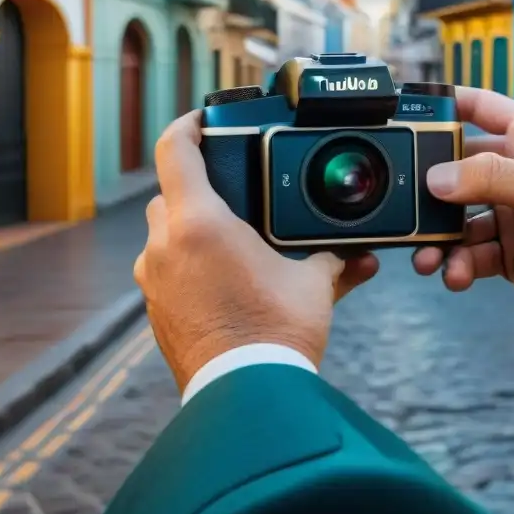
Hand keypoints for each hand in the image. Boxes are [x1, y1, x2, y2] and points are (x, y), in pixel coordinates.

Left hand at [134, 111, 378, 391]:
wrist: (247, 394)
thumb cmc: (277, 333)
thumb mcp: (313, 284)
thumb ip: (331, 258)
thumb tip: (357, 254)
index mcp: (200, 224)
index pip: (177, 150)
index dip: (187, 124)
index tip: (202, 119)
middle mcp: (165, 246)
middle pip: (168, 194)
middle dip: (197, 188)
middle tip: (233, 192)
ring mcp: (155, 281)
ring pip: (164, 236)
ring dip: (192, 232)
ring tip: (235, 242)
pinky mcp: (156, 312)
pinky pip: (167, 272)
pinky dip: (190, 267)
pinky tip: (226, 280)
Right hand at [413, 88, 513, 338]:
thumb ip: (494, 179)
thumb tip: (438, 176)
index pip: (479, 108)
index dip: (443, 106)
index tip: (405, 114)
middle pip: (457, 170)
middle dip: (428, 189)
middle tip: (406, 209)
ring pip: (459, 220)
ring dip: (439, 236)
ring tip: (430, 257)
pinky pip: (474, 256)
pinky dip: (459, 265)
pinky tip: (457, 274)